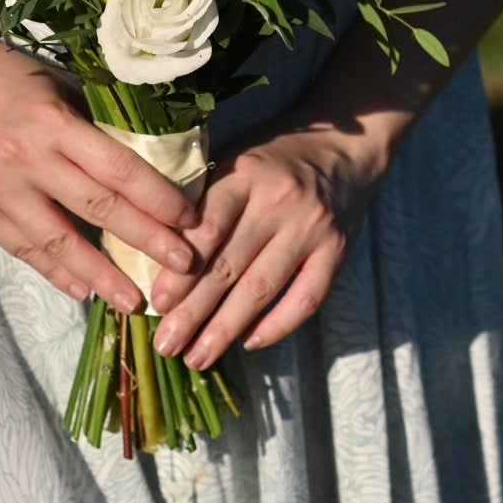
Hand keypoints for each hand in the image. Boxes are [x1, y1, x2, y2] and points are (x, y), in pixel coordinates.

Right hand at [0, 39, 200, 311]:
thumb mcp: (55, 83)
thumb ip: (93, 121)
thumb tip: (149, 154)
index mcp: (51, 122)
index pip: (118, 169)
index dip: (158, 199)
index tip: (191, 221)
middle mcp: (23, 159)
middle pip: (97, 209)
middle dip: (145, 241)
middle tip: (184, 267)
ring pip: (57, 241)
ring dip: (99, 275)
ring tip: (134, 301)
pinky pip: (21, 247)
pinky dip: (54, 270)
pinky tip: (81, 289)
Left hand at [147, 117, 389, 368]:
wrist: (346, 145)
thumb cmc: (274, 157)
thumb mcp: (235, 159)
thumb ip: (204, 198)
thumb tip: (157, 251)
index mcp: (245, 174)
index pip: (207, 228)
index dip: (180, 270)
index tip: (157, 303)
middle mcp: (279, 201)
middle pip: (229, 266)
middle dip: (194, 312)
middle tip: (167, 344)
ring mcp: (311, 228)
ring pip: (262, 288)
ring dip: (226, 329)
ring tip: (197, 357)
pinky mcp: (337, 250)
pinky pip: (306, 298)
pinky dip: (277, 325)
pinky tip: (249, 341)